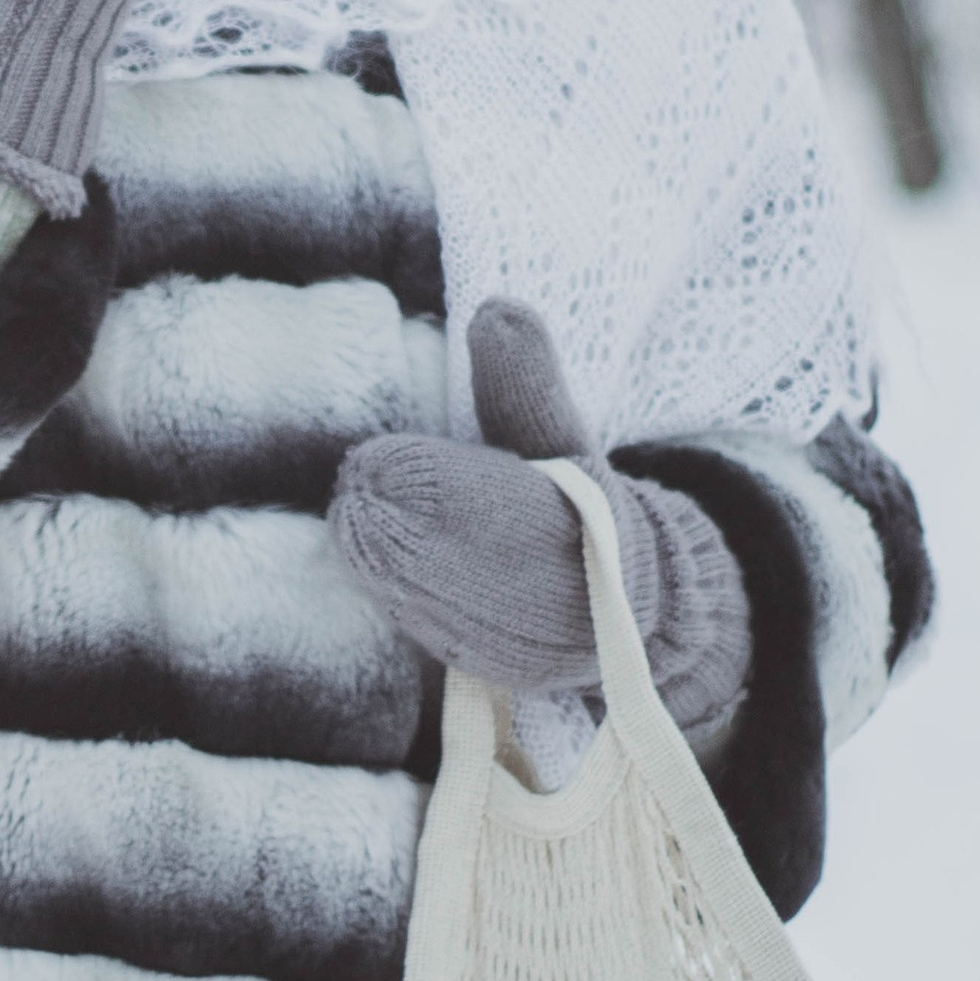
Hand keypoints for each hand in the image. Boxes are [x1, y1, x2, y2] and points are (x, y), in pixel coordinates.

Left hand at [327, 301, 750, 731]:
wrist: (629, 603)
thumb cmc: (578, 499)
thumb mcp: (561, 435)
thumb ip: (526, 382)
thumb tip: (495, 310)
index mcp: (596, 526)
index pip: (513, 509)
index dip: (444, 488)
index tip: (382, 458)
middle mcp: (571, 593)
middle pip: (473, 564)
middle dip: (405, 527)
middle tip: (355, 484)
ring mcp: (538, 642)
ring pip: (455, 605)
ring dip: (393, 565)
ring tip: (350, 519)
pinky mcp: (506, 671)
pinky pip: (446, 634)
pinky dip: (404, 599)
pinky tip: (366, 563)